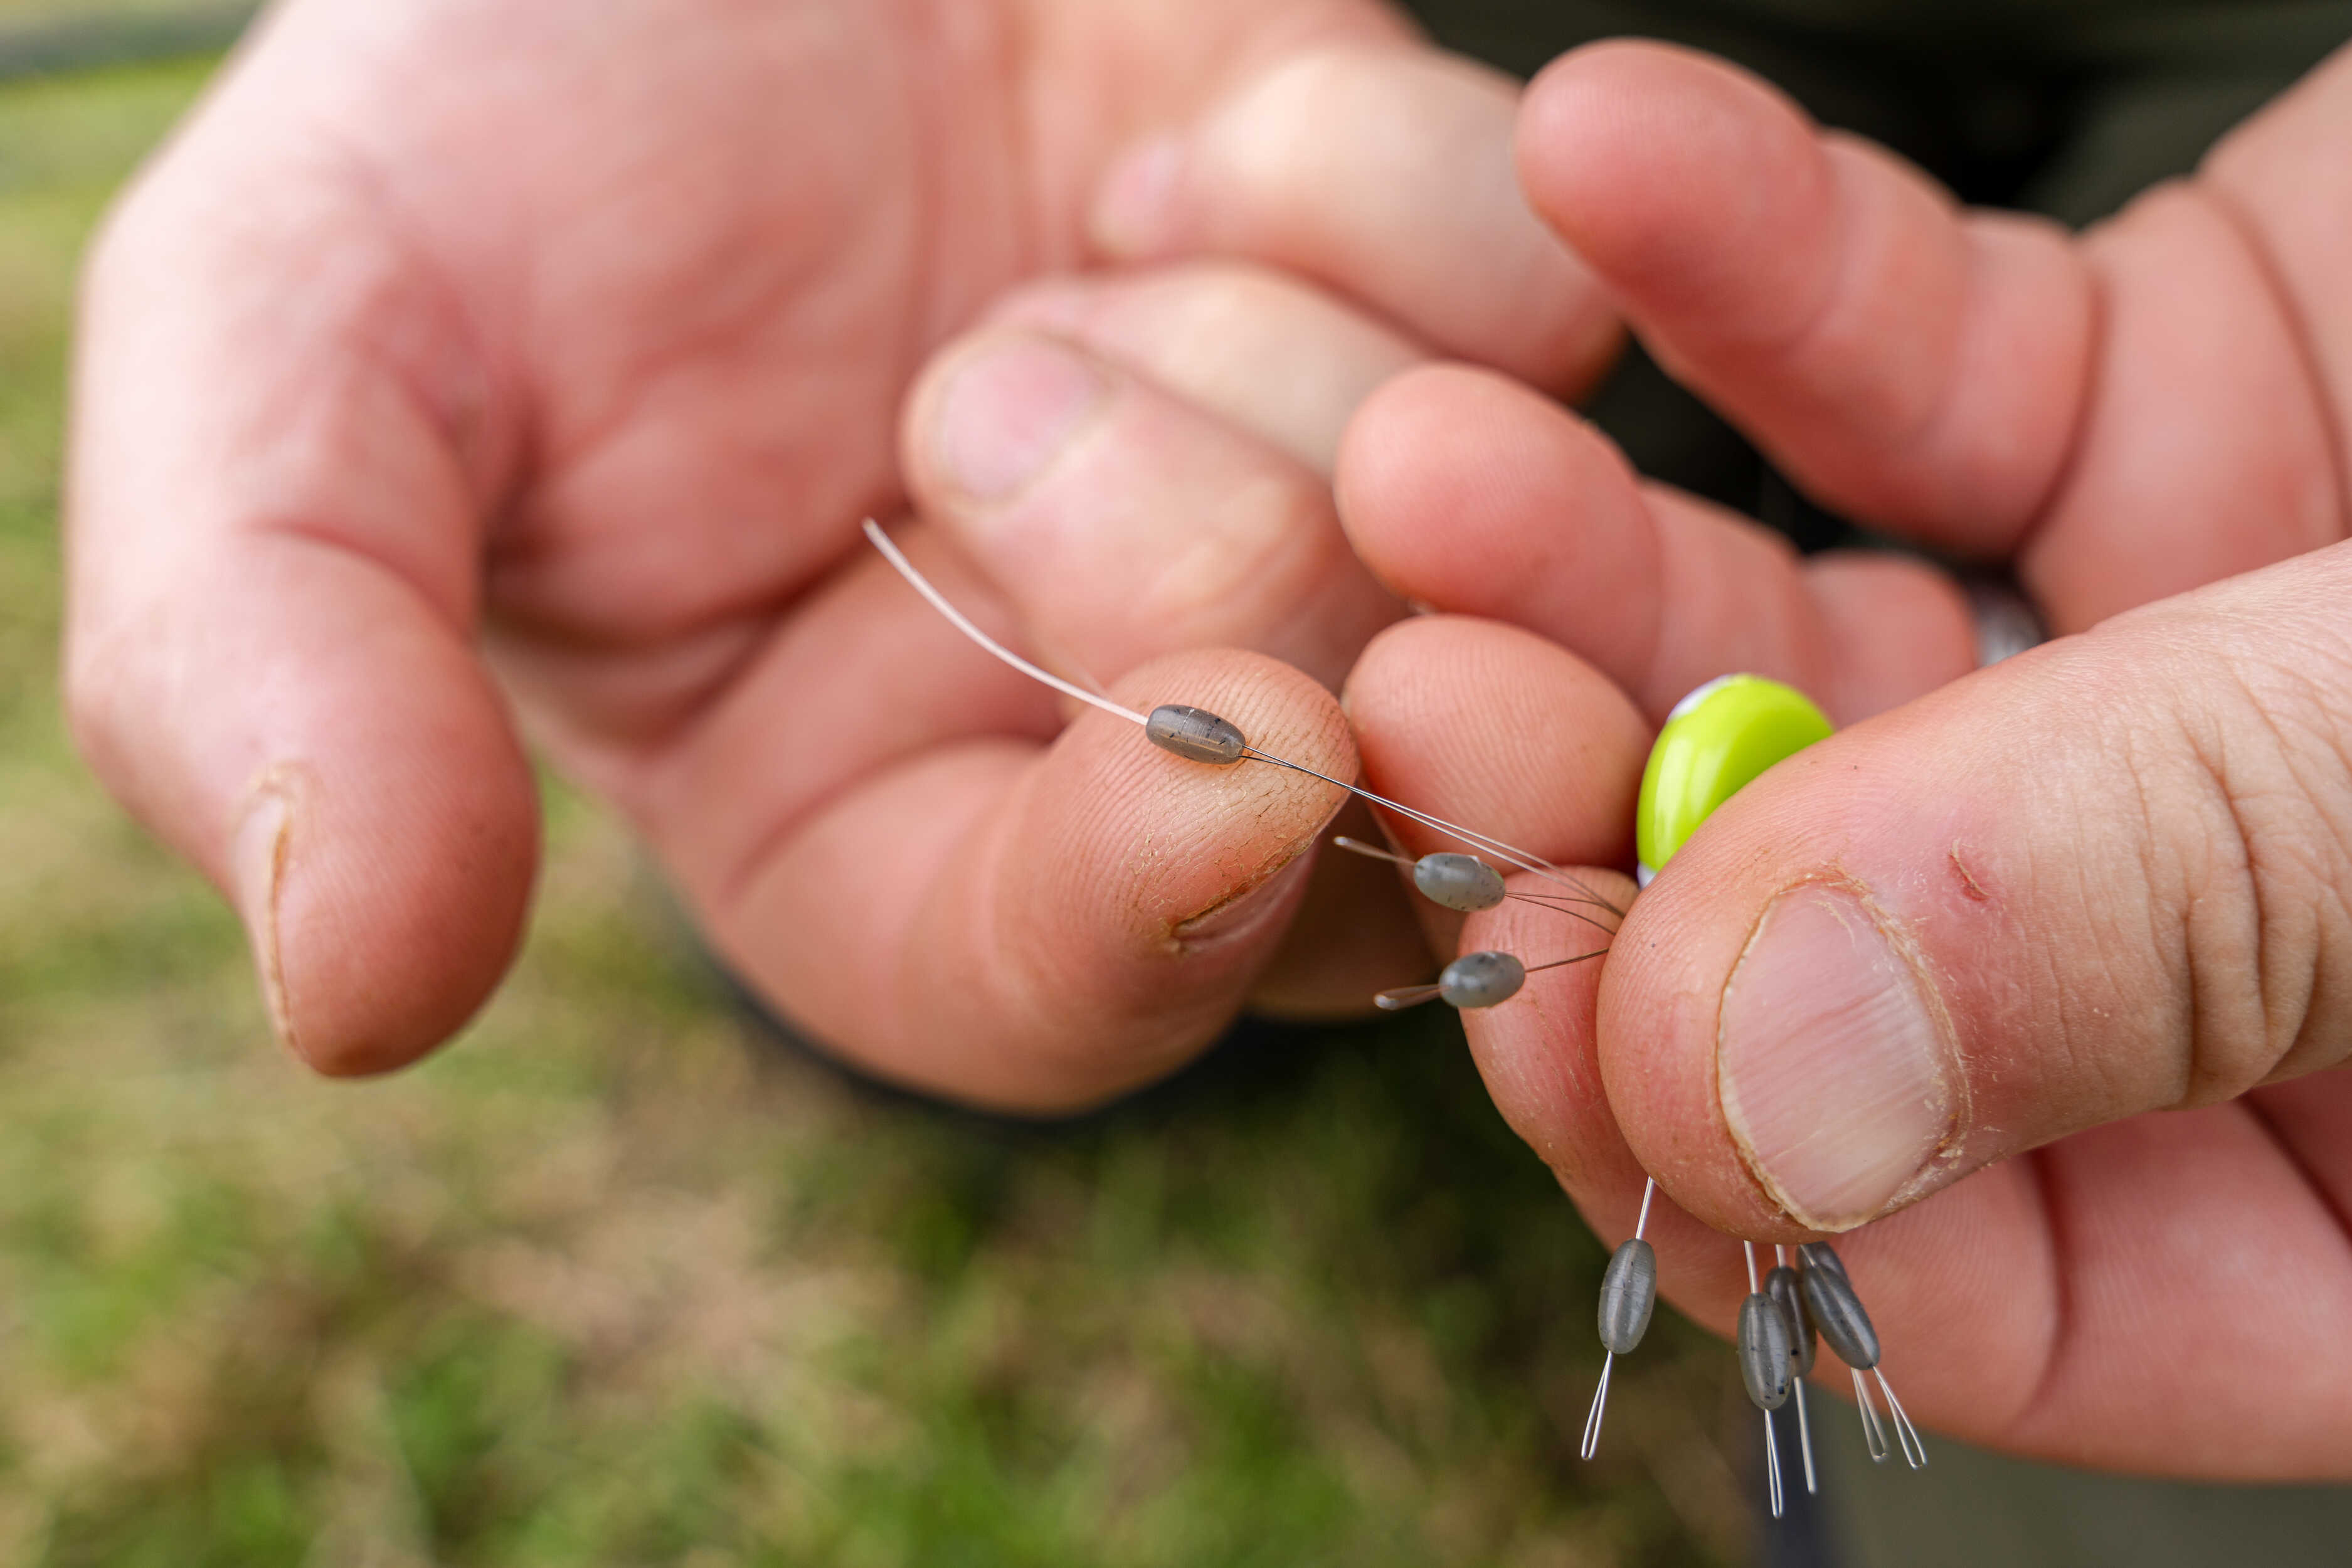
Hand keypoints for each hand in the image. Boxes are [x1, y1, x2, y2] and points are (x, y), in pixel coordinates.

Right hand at [64, 0, 1617, 1105]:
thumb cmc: (480, 117)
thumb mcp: (291, 369)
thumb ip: (285, 679)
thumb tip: (357, 995)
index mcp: (849, 814)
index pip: (1048, 984)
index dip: (1157, 911)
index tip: (1245, 761)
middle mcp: (1108, 714)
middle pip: (1341, 795)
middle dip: (1202, 558)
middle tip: (997, 363)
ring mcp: (1301, 523)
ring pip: (1483, 559)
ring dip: (1272, 350)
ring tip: (1085, 238)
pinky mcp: (1427, 324)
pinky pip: (1541, 316)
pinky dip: (1376, 182)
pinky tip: (1203, 140)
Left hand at [1318, 42, 2351, 1473]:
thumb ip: (2188, 917)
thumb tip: (1755, 1086)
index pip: (1998, 1272)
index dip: (1746, 1155)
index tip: (1556, 1003)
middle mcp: (2259, 948)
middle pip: (1837, 947)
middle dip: (1612, 822)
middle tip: (1430, 697)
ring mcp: (2188, 660)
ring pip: (1816, 659)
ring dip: (1609, 561)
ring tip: (1434, 467)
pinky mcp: (2177, 389)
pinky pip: (1917, 356)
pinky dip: (1761, 267)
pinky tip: (1619, 167)